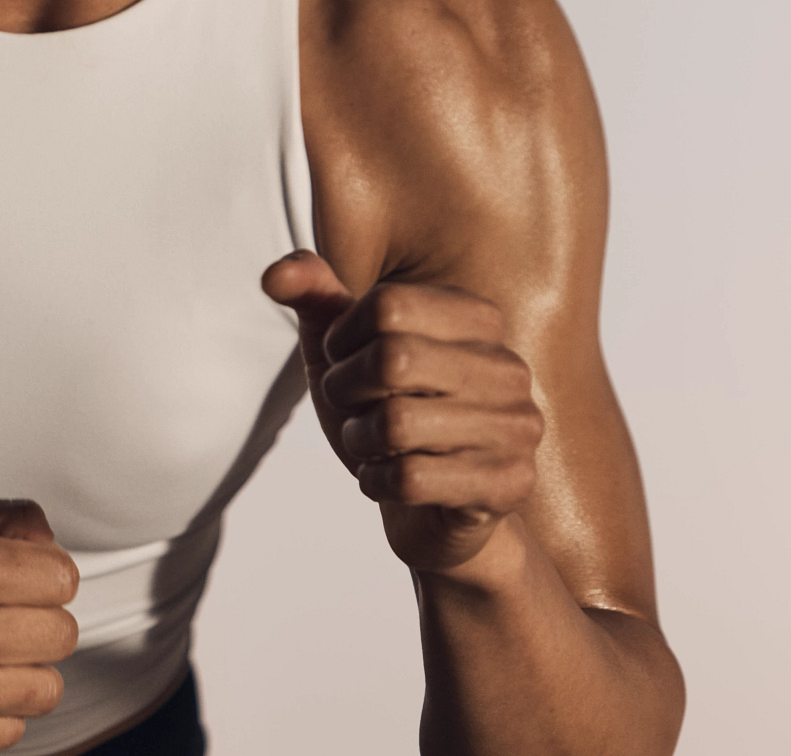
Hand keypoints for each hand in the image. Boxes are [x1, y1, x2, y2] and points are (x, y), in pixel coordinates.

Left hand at [263, 252, 542, 575]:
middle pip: (391, 358)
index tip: (345, 361)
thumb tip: (274, 275)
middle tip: (351, 409)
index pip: (387, 304)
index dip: (343, 338)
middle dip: (346, 391)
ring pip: (397, 422)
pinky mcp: (508, 484)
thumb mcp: (347, 353)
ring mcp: (516, 427)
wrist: (434, 514)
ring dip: (360, 440)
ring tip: (371, 444)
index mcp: (476, 318)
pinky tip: (386, 481)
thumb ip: (317, 301)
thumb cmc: (389, 419)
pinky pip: (411, 478)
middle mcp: (507, 367)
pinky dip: (376, 482)